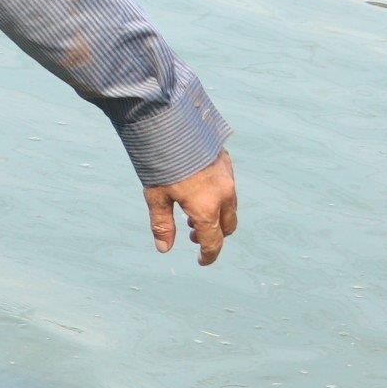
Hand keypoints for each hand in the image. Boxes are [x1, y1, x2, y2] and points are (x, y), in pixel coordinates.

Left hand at [143, 150, 238, 265]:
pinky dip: (218, 198)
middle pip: (227, 226)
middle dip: (214, 235)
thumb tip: (164, 249)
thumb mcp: (156, 196)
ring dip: (216, 216)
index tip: (202, 261)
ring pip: (230, 207)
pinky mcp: (226, 162)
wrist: (171, 125)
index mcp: (206, 208)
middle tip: (192, 235)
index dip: (208, 255)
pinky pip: (228, 188)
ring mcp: (228, 177)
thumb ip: (162, 224)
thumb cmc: (159, 163)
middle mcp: (224, 195)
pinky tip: (198, 191)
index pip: (213, 241)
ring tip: (191, 214)